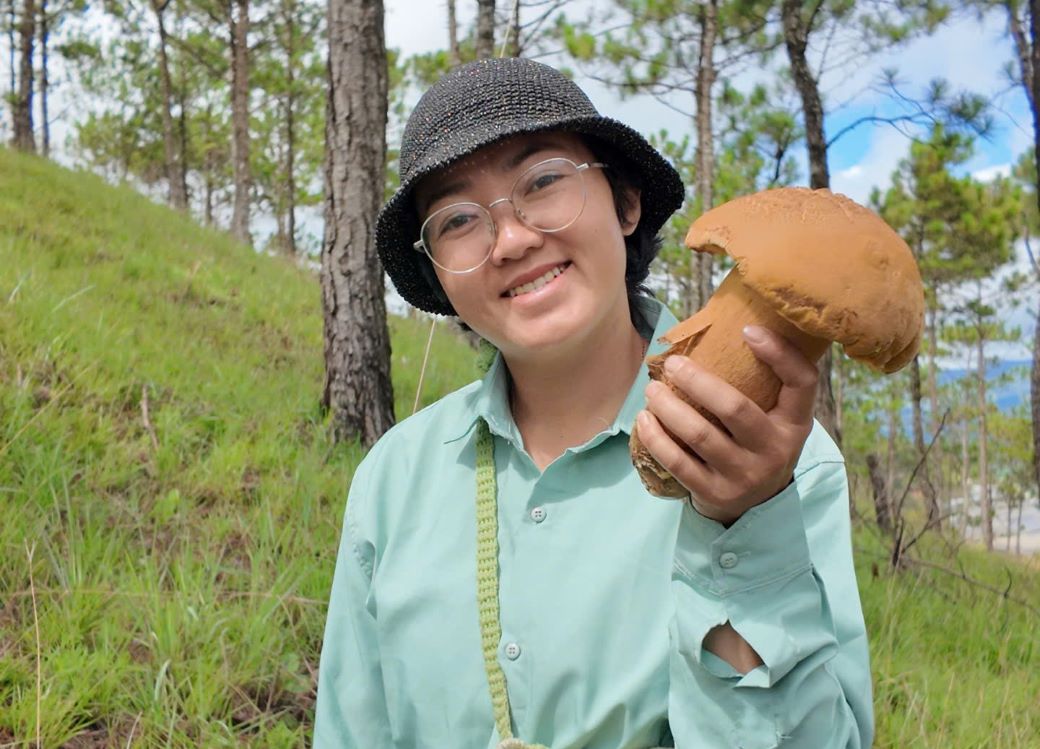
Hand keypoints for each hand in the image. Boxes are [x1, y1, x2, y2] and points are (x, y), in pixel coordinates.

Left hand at [636, 325, 817, 525]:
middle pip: (734, 408)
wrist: (756, 503)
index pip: (802, 382)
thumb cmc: (758, 441)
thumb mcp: (775, 416)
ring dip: (668, 407)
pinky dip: (656, 438)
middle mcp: (775, 450)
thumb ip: (762, 383)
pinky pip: (678, 463)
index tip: (747, 330)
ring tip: (651, 390)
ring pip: (699, 435)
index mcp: (795, 423)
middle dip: (697, 381)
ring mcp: (745, 475)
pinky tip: (645, 421)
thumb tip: (725, 327)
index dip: (781, 353)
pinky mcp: (716, 493)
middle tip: (672, 364)